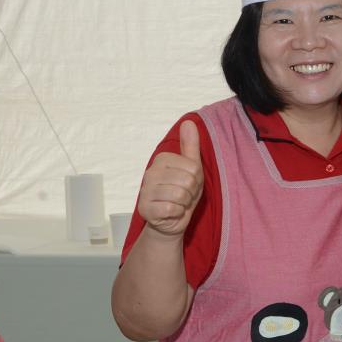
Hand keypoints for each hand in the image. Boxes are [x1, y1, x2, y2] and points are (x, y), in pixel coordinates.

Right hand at [137, 119, 204, 237]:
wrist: (171, 220)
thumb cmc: (184, 192)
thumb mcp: (192, 168)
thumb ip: (190, 146)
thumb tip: (188, 121)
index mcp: (162, 160)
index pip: (194, 167)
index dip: (197, 180)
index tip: (189, 184)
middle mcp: (150, 173)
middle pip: (188, 181)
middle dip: (191, 192)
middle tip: (184, 196)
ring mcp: (145, 190)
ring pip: (180, 195)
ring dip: (184, 203)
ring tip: (178, 203)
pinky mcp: (144, 208)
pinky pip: (171, 209)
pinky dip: (176, 213)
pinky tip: (171, 212)